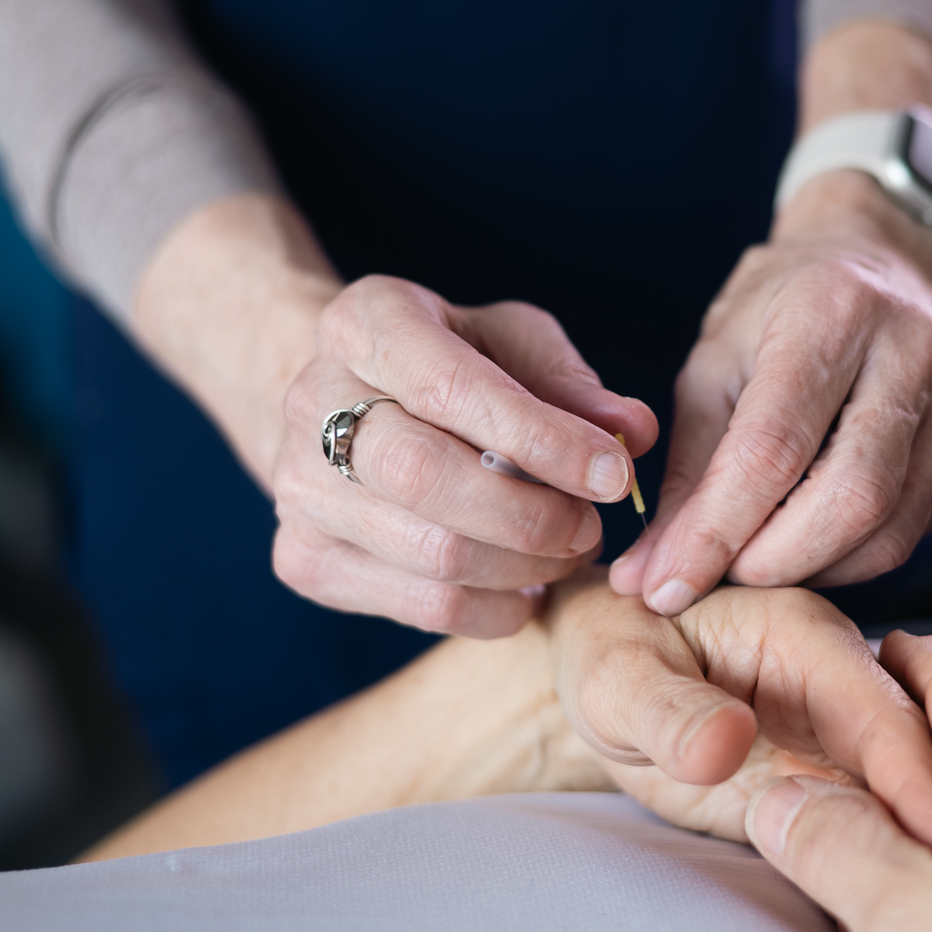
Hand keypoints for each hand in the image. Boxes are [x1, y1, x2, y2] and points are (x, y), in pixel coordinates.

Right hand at [266, 276, 656, 635]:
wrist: (346, 401)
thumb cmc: (451, 363)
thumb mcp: (512, 343)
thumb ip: (573, 385)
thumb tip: (634, 433)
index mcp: (364, 322)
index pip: (451, 389)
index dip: (542, 439)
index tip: (615, 475)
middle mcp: (310, 401)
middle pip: (424, 478)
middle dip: (531, 515)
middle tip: (593, 526)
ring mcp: (298, 488)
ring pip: (428, 553)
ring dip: (525, 566)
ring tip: (570, 551)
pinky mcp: (305, 560)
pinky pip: (420, 606)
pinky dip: (496, 608)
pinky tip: (527, 584)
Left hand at [544, 570, 931, 843]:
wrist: (600, 685)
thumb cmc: (609, 657)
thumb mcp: (620, 680)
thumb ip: (672, 712)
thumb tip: (726, 743)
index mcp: (803, 633)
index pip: (877, 706)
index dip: (911, 770)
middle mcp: (841, 679)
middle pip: (915, 753)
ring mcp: (842, 736)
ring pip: (907, 793)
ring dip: (922, 842)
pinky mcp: (833, 782)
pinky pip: (876, 824)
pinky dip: (891, 859)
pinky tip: (894, 901)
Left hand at [611, 169, 931, 614]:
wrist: (880, 264)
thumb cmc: (781, 311)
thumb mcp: (714, 363)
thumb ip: (687, 471)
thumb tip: (648, 573)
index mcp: (830, 311)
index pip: (773, 446)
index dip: (716, 530)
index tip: (665, 585)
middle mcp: (909, 351)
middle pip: (850, 496)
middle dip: (771, 561)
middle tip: (715, 579)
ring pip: (887, 527)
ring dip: (808, 569)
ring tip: (751, 565)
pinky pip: (908, 532)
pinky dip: (846, 560)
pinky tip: (803, 548)